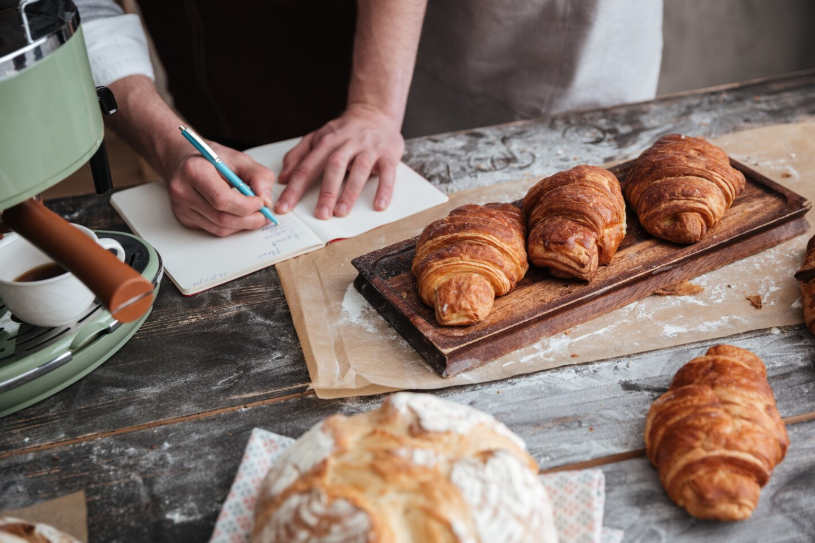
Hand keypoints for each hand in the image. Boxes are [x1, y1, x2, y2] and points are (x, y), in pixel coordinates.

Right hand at [166, 142, 275, 236]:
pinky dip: (231, 227)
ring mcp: (182, 208)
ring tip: (255, 215)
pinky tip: (238, 216)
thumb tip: (266, 201)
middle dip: (249, 220)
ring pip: (219, 228)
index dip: (246, 205)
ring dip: (242, 226)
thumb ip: (259, 176)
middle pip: (221, 217)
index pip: (222, 199)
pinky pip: (214, 230)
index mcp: (194, 171)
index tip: (262, 203)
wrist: (186, 160)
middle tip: (264, 215)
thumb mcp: (241, 159)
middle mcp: (183, 191)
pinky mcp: (185, 219)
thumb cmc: (214, 159)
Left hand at [275, 104, 404, 218]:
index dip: (294, 188)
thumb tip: (283, 177)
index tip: (284, 207)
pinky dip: (384, 190)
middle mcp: (347, 143)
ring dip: (350, 192)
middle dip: (326, 192)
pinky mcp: (388, 154)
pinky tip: (379, 206)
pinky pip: (388, 173)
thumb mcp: (317, 137)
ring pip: (359, 169)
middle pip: (334, 167)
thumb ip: (298, 155)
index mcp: (326, 141)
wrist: (375, 113)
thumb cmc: (344, 131)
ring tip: (342, 212)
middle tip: (320, 214)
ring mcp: (368, 148)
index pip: (307, 166)